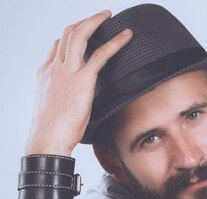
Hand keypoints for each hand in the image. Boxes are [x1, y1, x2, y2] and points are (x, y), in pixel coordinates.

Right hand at [25, 10, 132, 155]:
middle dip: (83, 22)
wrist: (47, 140)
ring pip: (79, 35)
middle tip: (98, 18)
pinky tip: (125, 37)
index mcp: (46, 75)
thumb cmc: (51, 133)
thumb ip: (63, 100)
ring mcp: (67, 72)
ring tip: (108, 16)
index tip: (80, 34)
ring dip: (95, 21)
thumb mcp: (54, 110)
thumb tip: (75, 107)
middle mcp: (55, 68)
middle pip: (67, 34)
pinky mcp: (82, 80)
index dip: (69, 38)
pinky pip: (101, 54)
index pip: (57, 47)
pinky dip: (115, 42)